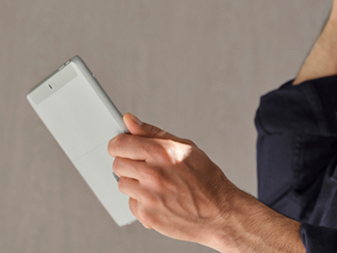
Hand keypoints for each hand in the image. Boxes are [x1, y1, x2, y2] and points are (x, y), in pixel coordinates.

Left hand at [107, 113, 240, 244]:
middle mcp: (153, 174)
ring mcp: (148, 196)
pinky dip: (141, 202)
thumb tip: (129, 121)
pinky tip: (159, 199)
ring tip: (155, 184)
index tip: (121, 147)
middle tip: (145, 167)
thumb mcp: (184, 147)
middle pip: (117, 164)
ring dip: (134, 184)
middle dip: (129, 164)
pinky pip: (131, 204)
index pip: (119, 144)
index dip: (118, 145)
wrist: (219, 212)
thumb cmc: (205, 178)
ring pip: (122, 184)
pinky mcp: (147, 215)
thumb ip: (152, 133)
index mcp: (161, 152)